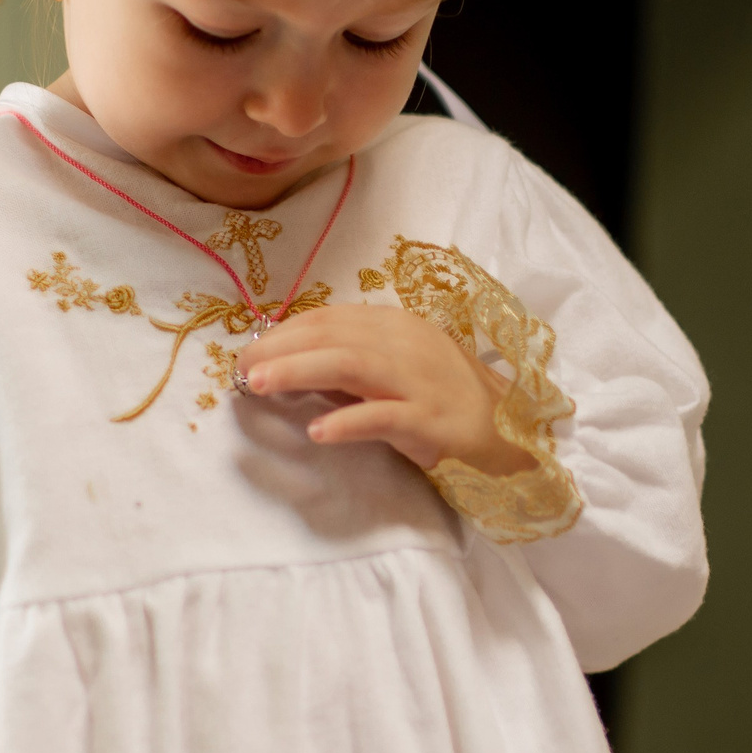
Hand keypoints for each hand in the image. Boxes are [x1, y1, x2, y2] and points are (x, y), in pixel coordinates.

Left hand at [236, 304, 533, 476]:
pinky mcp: (431, 422)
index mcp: (396, 327)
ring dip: (299, 372)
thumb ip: (352, 363)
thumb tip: (292, 364)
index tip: (250, 350)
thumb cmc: (445, 401)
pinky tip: (317, 431)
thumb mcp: (398, 369)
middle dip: (280, 349)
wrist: (511, 433)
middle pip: (333, 337)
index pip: (330, 319)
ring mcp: (420, 382)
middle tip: (241, 368)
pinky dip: (347, 422)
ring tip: (258, 385)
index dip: (285, 332)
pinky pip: (383, 418)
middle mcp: (407, 345)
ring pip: (350, 366)